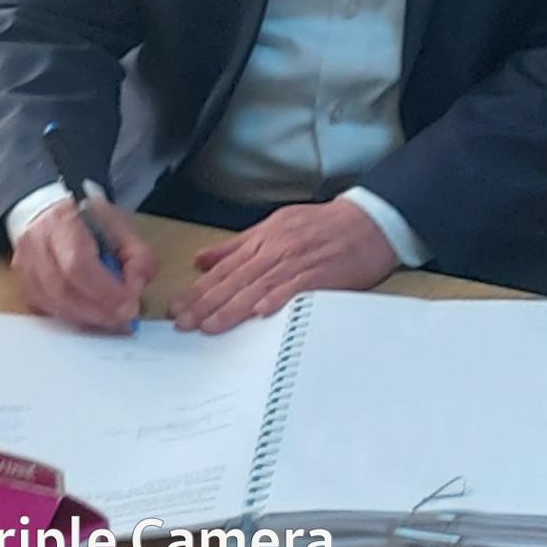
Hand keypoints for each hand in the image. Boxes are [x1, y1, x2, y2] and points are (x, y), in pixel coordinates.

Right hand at [10, 198, 155, 333]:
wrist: (52, 216)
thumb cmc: (90, 223)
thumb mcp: (124, 229)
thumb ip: (138, 257)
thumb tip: (135, 290)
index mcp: (62, 221)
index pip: (77, 263)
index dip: (104, 290)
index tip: (129, 305)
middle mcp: (35, 244)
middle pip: (62, 289)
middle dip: (97, 310)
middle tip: (124, 319)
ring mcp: (23, 267)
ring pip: (52, 304)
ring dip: (86, 318)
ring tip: (112, 321)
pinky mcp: (23, 286)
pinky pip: (46, 311)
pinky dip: (72, 319)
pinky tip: (92, 318)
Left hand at [170, 198, 397, 333]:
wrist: (369, 221)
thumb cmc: (323, 225)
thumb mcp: (276, 225)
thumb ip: (238, 245)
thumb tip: (202, 259)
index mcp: (264, 238)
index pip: (224, 267)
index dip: (199, 288)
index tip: (177, 306)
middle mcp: (277, 249)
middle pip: (235, 279)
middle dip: (206, 303)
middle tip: (182, 323)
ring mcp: (298, 262)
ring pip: (258, 286)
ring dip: (232, 308)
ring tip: (208, 326)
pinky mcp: (321, 274)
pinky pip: (295, 288)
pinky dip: (276, 300)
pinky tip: (258, 314)